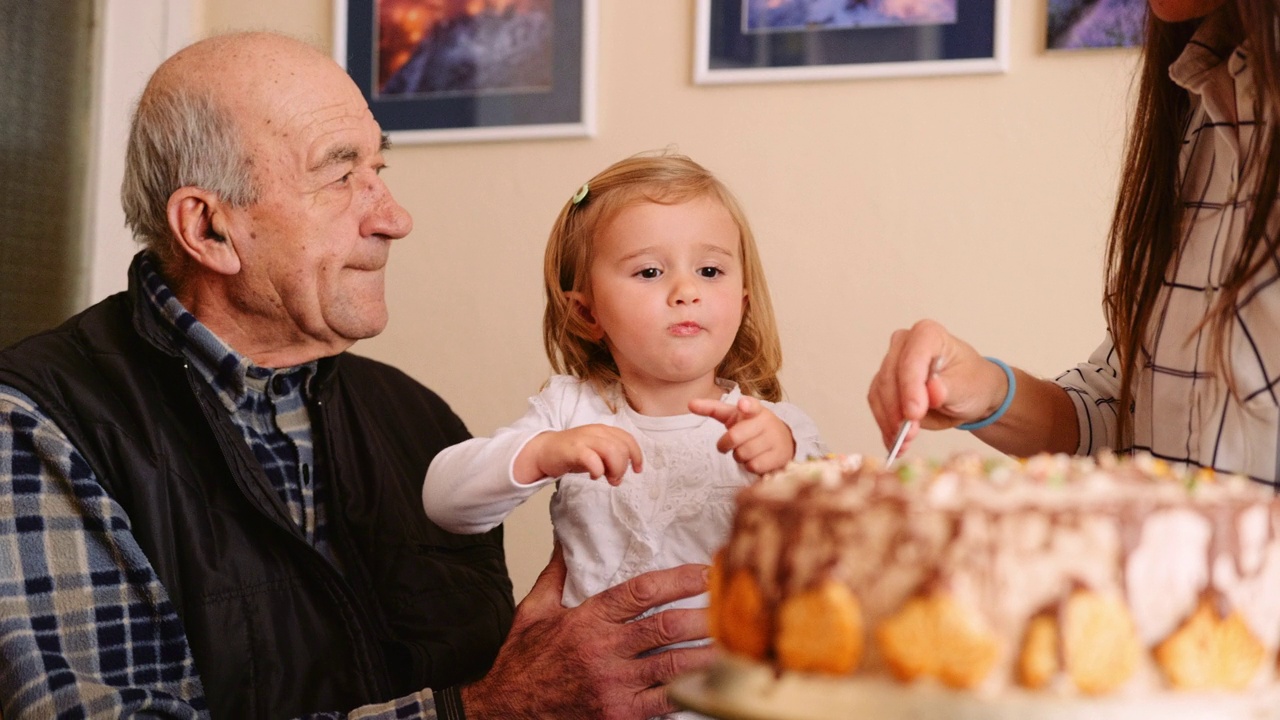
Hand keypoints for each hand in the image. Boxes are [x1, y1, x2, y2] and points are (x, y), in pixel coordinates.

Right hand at [460, 545, 714, 718]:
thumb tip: (567, 542)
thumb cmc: (521, 664)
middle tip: (730, 604)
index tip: (704, 572)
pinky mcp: (618, 715)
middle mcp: (603, 650)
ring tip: (733, 641)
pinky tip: (710, 682)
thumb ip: (556, 576)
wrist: (504, 710)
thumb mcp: (534, 612)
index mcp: (587, 620)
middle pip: (665, 627)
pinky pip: (663, 702)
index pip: (641, 592)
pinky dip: (689, 691)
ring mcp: (613, 685)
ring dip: (706, 653)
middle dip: (703, 615)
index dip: (679, 579)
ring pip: (672, 664)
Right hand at [514, 425, 642, 484]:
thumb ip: (611, 458)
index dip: (637, 455)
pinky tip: (594, 476)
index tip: (637, 470)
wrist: (544, 451)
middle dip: (623, 467)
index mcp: (604, 430)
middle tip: (615, 479)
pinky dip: (598, 471)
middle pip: (622, 448)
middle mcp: (596, 432)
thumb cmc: (572, 453)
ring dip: (614, 469)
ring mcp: (584, 439)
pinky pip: (593, 460)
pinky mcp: (573, 450)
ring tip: (607, 479)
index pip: (628, 439)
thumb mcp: (596, 452)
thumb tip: (621, 475)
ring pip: (612, 451)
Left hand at [688, 396, 795, 474]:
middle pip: (735, 437)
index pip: (751, 405)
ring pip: (743, 454)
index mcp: (755, 409)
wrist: (782, 441)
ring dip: (739, 456)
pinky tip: (756, 459)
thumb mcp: (732, 415)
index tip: (742, 404)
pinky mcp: (779, 456)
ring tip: (747, 450)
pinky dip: (749, 466)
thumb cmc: (750, 426)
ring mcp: (775, 439)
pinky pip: (753, 466)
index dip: (746, 405)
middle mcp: (766, 422)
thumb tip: (689, 403)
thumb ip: (712, 408)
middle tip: (729, 444)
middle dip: (726, 444)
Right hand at [865, 319, 1008, 453]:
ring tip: (904, 443)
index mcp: (927, 334)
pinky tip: (896, 443)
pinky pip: (877, 405)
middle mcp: (904, 344)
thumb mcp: (968, 387)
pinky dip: (885, 425)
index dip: (910, 387)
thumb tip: (933, 390)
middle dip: (897, 409)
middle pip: (890, 376)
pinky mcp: (884, 384)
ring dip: (889, 421)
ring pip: (879, 392)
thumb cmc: (972, 383)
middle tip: (909, 434)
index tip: (914, 414)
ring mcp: (891, 364)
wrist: (968, 394)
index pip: (911, 359)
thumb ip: (948, 389)